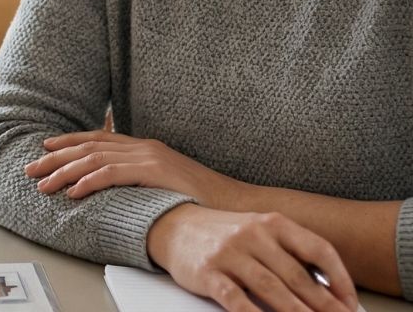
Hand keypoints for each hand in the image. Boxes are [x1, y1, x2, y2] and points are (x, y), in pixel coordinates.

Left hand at [25, 129, 236, 205]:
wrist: (234, 203)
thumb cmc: (200, 200)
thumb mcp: (165, 183)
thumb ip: (141, 179)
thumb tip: (116, 188)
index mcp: (143, 147)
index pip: (98, 139)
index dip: (69, 142)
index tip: (46, 149)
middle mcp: (142, 146)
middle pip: (89, 147)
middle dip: (57, 158)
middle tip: (31, 168)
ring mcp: (148, 156)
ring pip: (95, 159)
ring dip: (65, 172)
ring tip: (43, 184)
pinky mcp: (154, 172)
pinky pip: (113, 174)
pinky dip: (89, 181)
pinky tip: (73, 191)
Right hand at [147, 204, 357, 311]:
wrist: (173, 226)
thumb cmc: (226, 235)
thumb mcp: (259, 233)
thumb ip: (290, 255)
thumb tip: (330, 292)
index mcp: (271, 222)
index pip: (317, 248)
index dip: (339, 279)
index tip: (351, 305)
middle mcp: (252, 233)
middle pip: (297, 276)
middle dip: (325, 307)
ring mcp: (229, 252)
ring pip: (271, 288)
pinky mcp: (208, 272)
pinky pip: (236, 298)